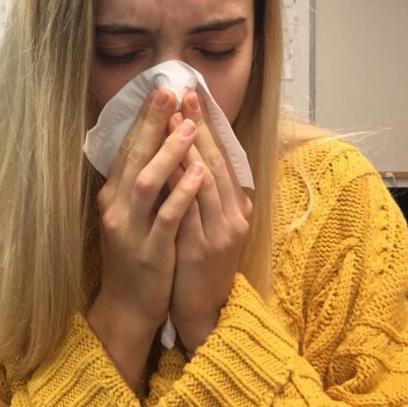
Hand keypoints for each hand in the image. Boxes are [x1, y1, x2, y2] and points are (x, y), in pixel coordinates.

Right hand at [88, 88, 205, 389]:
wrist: (127, 306)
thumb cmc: (134, 256)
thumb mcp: (129, 216)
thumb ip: (136, 184)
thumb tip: (153, 146)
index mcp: (112, 196)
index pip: (127, 149)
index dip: (143, 119)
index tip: (160, 90)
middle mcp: (115, 207)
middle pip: (133, 157)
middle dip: (152, 123)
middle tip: (168, 92)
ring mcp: (130, 229)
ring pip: (146, 182)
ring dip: (167, 153)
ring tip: (187, 127)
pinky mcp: (149, 251)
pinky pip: (166, 217)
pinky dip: (180, 193)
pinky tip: (197, 174)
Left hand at [166, 91, 252, 352]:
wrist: (203, 311)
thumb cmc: (199, 262)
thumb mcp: (207, 223)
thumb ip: (202, 192)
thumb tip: (186, 153)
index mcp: (236, 206)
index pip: (220, 157)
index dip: (206, 126)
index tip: (190, 96)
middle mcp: (233, 215)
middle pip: (215, 162)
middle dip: (198, 127)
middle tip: (182, 95)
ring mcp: (220, 232)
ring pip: (206, 182)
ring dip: (189, 149)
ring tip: (175, 120)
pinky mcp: (202, 249)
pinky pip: (191, 211)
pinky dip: (182, 186)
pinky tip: (172, 166)